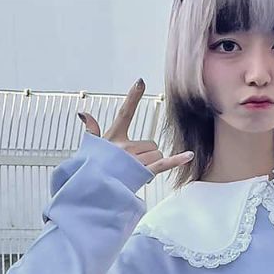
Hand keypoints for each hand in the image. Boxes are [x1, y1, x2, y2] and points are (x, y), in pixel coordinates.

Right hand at [78, 79, 193, 175]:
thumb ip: (92, 129)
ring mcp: (135, 160)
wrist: (94, 191)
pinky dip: (178, 160)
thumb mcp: (92, 148)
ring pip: (157, 154)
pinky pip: (164, 164)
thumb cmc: (94, 170)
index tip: (140, 82)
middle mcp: (126, 147)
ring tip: (136, 173)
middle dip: (146, 154)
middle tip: (132, 165)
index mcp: (114, 137)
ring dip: (151, 163)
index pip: (125, 113)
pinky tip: (190, 155)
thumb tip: (84, 113)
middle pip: (150, 144)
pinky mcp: (143, 173)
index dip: (132, 97)